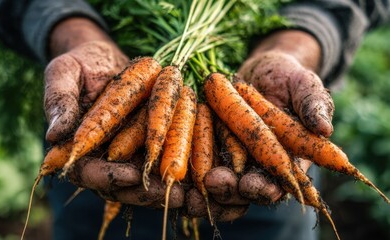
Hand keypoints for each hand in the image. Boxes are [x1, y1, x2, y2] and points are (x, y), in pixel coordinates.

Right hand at [43, 18, 183, 208]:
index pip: (89, 172)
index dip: (109, 177)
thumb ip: (59, 101)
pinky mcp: (150, 143)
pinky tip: (198, 174)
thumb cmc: (78, 64)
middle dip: (145, 192)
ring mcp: (129, 153)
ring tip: (187, 194)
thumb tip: (54, 134)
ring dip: (167, 188)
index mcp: (77, 149)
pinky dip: (179, 166)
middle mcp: (104, 157)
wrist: (105, 57)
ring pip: (147, 179)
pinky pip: (165, 159)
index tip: (130, 176)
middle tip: (167, 194)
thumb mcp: (64, 74)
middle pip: (123, 184)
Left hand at [187, 30, 330, 221]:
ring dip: (200, 188)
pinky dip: (184, 169)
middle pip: (241, 190)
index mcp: (285, 161)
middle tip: (215, 183)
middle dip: (228, 192)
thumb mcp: (303, 85)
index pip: (276, 183)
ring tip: (188, 190)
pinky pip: (195, 162)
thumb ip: (313, 104)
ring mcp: (230, 159)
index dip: (265, 189)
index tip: (254, 185)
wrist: (260, 69)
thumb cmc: (288, 78)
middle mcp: (255, 167)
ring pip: (215, 183)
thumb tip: (325, 127)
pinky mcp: (207, 147)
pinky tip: (169, 172)